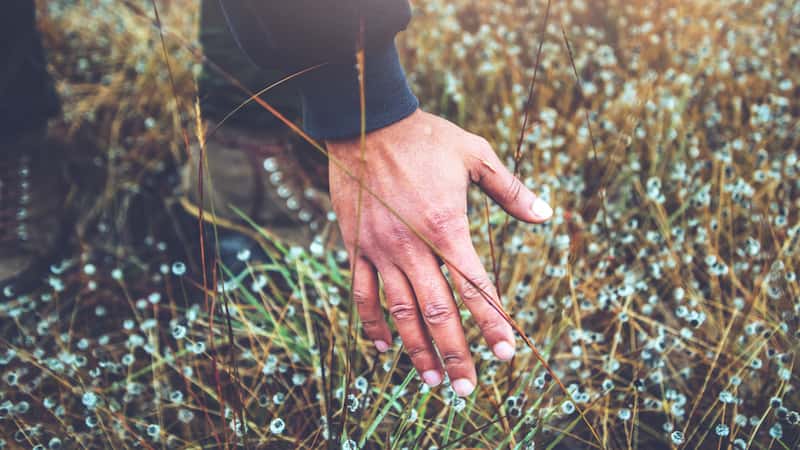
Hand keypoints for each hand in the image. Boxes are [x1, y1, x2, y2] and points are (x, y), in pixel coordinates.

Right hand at [327, 109, 552, 396]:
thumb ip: (512, 190)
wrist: (366, 119)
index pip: (475, 288)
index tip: (506, 355)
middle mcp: (412, 246)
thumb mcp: (476, 155)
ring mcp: (380, 249)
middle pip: (438, 313)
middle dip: (456, 354)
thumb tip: (547, 215)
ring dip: (417, 350)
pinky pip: (362, 293)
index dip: (492, 325)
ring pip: (400, 312)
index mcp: (447, 227)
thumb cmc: (426, 137)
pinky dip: (373, 324)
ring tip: (432, 380)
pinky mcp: (355, 245)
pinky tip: (385, 347)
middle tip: (467, 389)